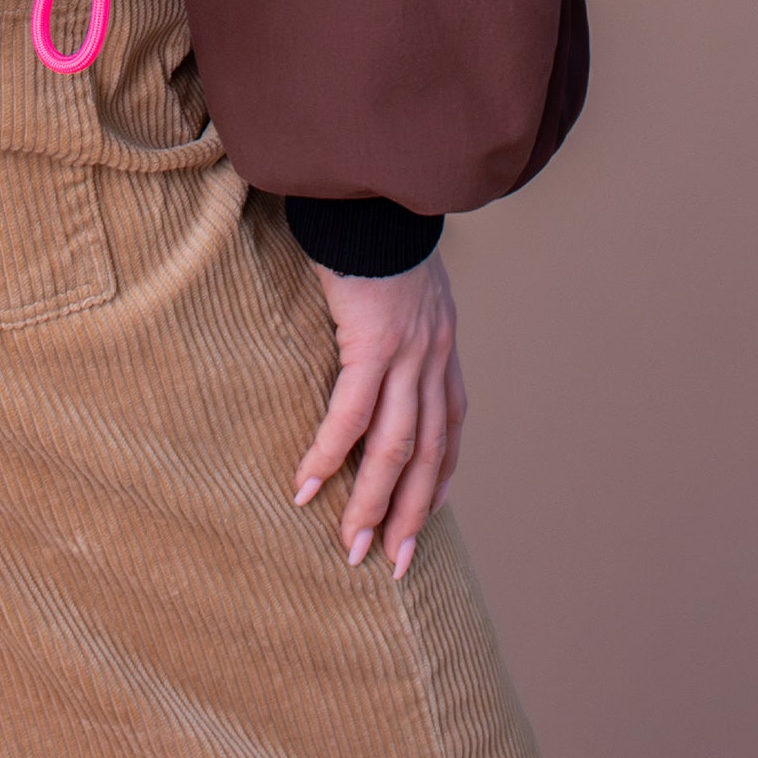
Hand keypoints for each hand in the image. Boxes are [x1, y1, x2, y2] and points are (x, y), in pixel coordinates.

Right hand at [290, 251, 464, 579]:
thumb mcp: (404, 284)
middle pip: (428, 455)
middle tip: (390, 563)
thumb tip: (376, 339)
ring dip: (371, 502)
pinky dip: (331, 454)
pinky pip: (351, 413)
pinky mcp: (372, 342)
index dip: (440, 478)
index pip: (450, 429)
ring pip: (395, 448)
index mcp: (442, 348)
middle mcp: (434, 359)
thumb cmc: (376, 234)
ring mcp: (408, 354)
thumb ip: (400, 320)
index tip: (424, 515)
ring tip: (349, 544)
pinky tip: (307, 484)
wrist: (373, 193)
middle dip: (409, 514)